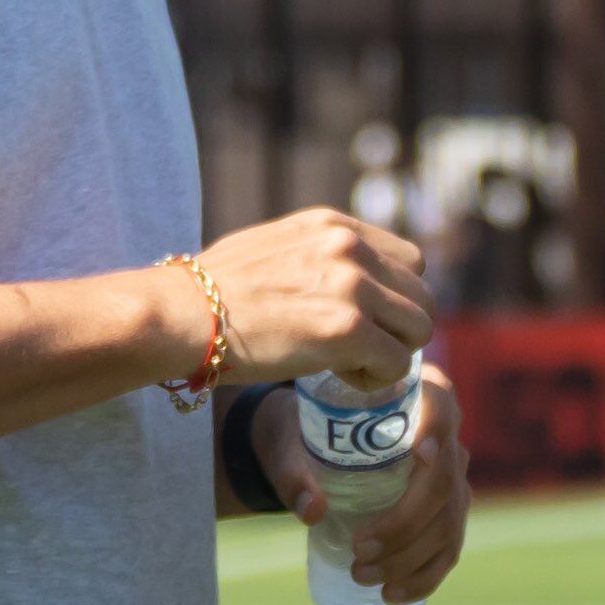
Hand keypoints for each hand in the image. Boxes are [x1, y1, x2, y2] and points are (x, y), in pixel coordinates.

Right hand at [192, 207, 431, 386]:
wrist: (183, 313)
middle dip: (399, 328)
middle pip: (422, 294)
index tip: (368, 318)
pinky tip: (342, 376)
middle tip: (361, 348)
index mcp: (334, 226)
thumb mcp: (273, 246)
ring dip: (393, 353)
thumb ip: (315, 253)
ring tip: (351, 363)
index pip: (409, 258)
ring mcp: (352, 287)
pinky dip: (377, 378)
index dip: (395, 296)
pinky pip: (398, 363)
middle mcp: (350, 247)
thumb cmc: (212, 290)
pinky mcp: (347, 329)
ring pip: (419, 329)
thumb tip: (338, 271)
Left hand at [253, 358, 469, 601]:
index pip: (441, 405)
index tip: (419, 455)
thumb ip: (294, 473)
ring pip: (449, 522)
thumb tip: (314, 511)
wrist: (311, 448)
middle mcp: (444, 436)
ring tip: (364, 576)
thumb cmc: (303, 435)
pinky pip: (448, 549)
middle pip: (444, 481)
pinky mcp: (446, 513)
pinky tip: (393, 594)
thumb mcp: (290, 445)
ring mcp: (451, 478)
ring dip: (411, 557)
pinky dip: (424, 576)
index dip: (438, 430)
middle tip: (360, 552)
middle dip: (406, 523)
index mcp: (415, 397)